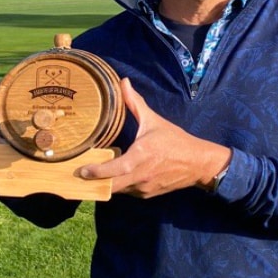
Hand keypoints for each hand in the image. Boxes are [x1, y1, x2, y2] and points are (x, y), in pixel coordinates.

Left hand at [80, 78, 230, 197]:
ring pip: (118, 190)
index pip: (111, 170)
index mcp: (139, 157)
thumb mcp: (153, 120)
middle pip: (109, 187)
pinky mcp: (147, 195)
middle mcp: (139, 176)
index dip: (94, 172)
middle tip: (80, 176)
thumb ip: (135, 103)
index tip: (81, 170)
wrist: (197, 163)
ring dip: (107, 184)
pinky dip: (121, 185)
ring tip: (95, 175)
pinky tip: (117, 176)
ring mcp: (143, 188)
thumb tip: (124, 82)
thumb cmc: (174, 140)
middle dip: (94, 183)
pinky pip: (129, 192)